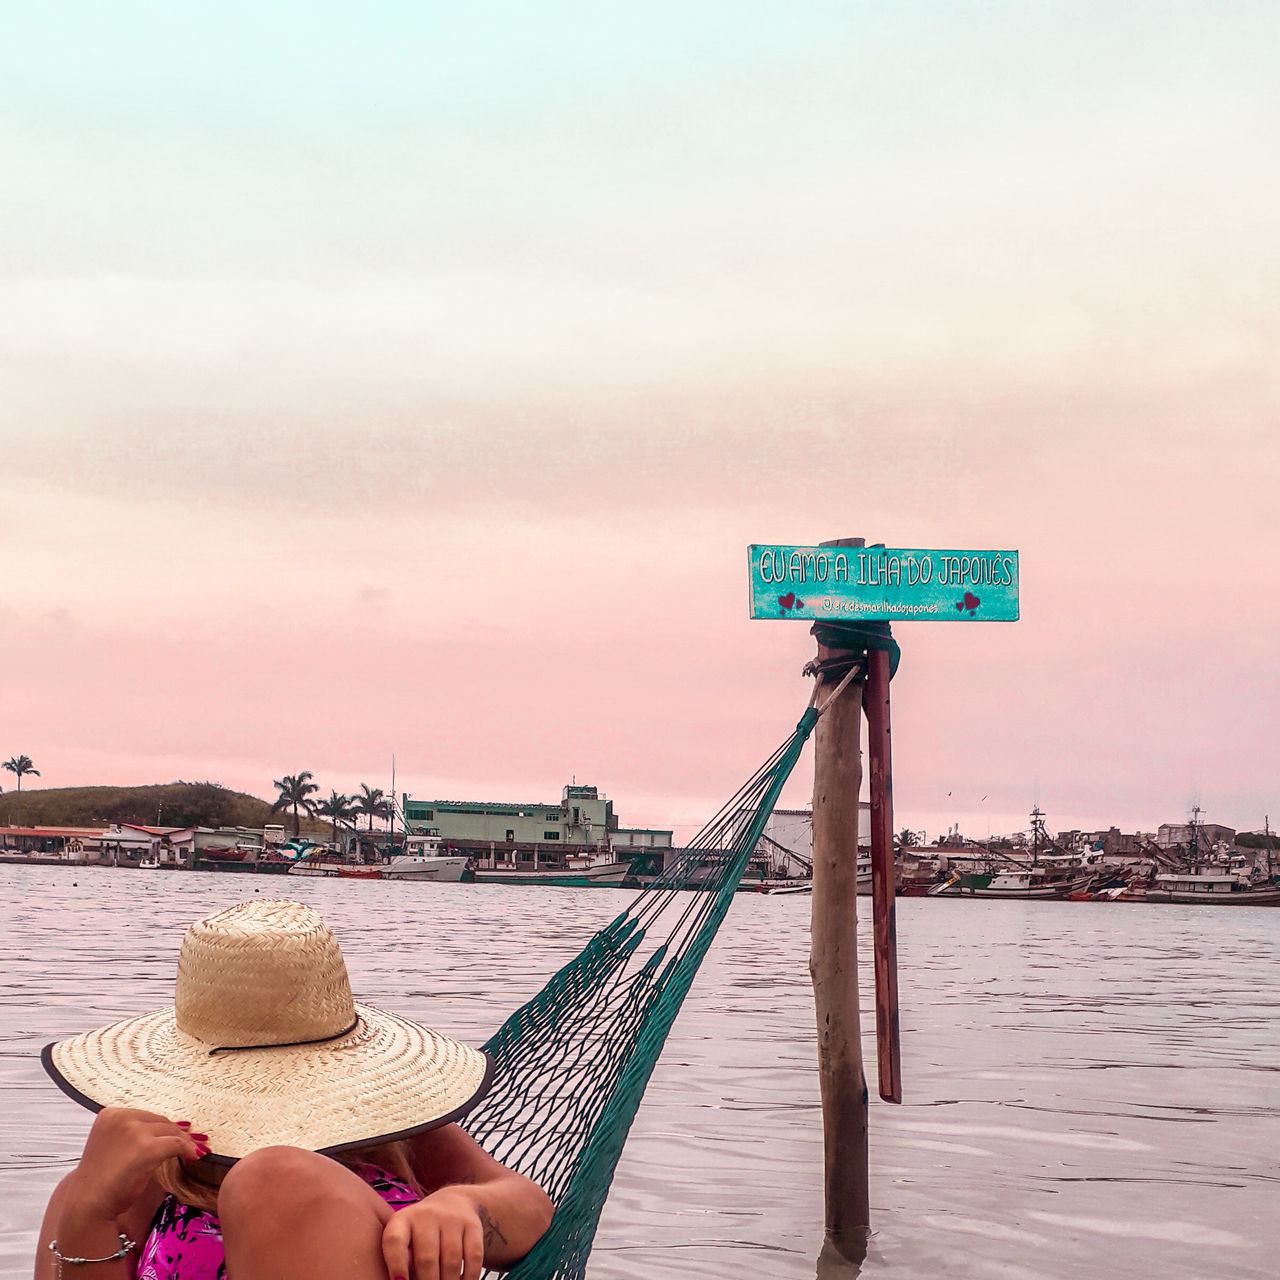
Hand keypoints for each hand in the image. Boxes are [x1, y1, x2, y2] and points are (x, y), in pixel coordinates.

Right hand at [66, 1107, 203, 1222]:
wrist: (87, 1204)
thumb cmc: (101, 1180)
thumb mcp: (113, 1146)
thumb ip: (133, 1134)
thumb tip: (167, 1128)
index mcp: (110, 1115)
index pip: (145, 1116)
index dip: (163, 1127)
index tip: (177, 1132)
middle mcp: (121, 1118)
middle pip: (159, 1121)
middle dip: (176, 1133)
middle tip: (190, 1142)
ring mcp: (133, 1132)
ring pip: (169, 1131)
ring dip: (183, 1142)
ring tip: (193, 1150)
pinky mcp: (145, 1148)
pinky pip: (175, 1144)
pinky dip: (187, 1149)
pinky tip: (192, 1156)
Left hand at [381, 1187, 486, 1279]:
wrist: (453, 1202)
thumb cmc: (421, 1234)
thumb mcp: (405, 1240)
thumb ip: (402, 1260)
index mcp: (403, 1220)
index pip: (395, 1241)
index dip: (396, 1266)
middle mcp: (427, 1215)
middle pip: (426, 1258)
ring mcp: (452, 1218)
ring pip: (451, 1261)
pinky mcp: (472, 1225)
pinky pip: (473, 1256)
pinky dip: (469, 1277)